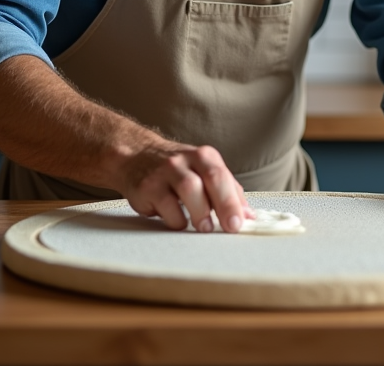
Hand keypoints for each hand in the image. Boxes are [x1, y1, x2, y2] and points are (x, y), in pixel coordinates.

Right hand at [119, 142, 255, 233]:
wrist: (135, 156)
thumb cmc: (176, 169)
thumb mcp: (203, 172)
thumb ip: (227, 191)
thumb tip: (249, 216)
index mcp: (205, 157)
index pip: (224, 177)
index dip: (234, 201)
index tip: (241, 222)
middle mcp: (185, 160)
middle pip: (210, 178)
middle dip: (224, 204)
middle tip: (229, 227)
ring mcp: (165, 171)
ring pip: (188, 189)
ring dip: (200, 212)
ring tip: (204, 227)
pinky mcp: (147, 186)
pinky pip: (165, 205)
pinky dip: (175, 219)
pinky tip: (178, 220)